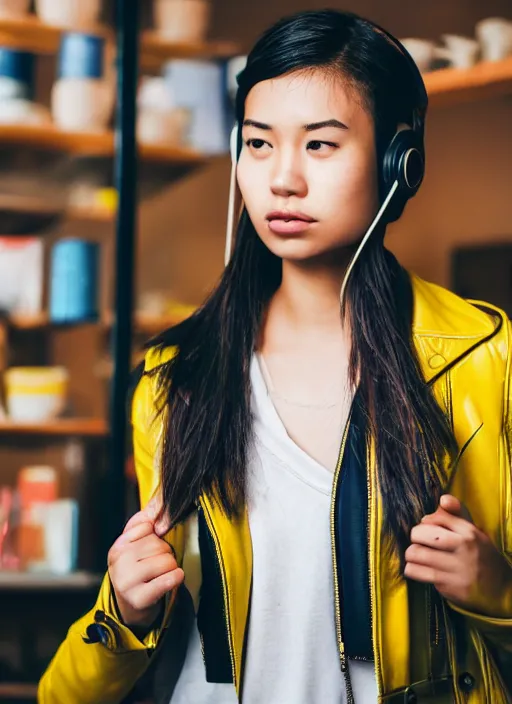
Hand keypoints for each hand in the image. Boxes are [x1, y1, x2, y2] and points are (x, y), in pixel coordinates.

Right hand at [108, 496, 183, 627]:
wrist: (131, 608)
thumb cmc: (138, 572)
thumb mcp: (135, 547)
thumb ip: (143, 522)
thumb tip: (159, 501)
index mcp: (117, 547)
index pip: (148, 526)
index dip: (157, 536)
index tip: (151, 549)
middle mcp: (118, 562)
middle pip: (159, 544)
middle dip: (166, 553)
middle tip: (158, 566)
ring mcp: (127, 581)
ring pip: (167, 560)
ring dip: (172, 567)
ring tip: (162, 575)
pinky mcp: (139, 598)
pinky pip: (170, 579)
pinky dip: (176, 578)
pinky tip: (172, 580)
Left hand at [404, 494, 511, 616]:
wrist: (501, 591)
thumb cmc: (481, 557)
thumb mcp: (474, 533)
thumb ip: (457, 515)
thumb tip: (443, 499)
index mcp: (469, 532)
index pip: (436, 517)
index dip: (427, 522)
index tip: (429, 529)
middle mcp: (463, 548)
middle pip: (420, 533)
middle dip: (415, 536)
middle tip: (419, 542)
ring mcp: (455, 569)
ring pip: (415, 554)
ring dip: (411, 554)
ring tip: (417, 556)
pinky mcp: (448, 586)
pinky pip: (417, 573)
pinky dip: (413, 570)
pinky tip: (420, 569)